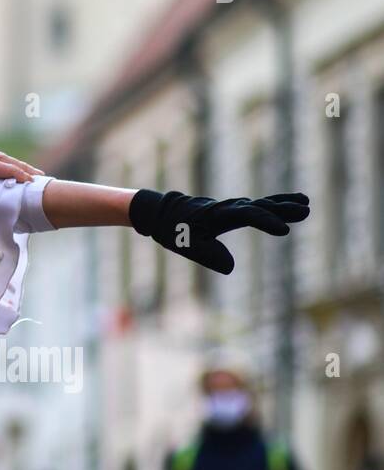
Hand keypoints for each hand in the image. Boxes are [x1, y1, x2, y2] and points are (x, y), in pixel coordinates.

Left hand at [129, 190, 309, 273]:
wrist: (163, 213)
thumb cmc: (175, 231)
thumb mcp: (188, 246)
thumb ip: (208, 256)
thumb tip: (230, 268)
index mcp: (218, 215)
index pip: (247, 215)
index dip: (266, 221)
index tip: (284, 230)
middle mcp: (228, 207)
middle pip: (259, 205)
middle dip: (282, 209)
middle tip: (305, 210)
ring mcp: (232, 207)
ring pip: (261, 203)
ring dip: (283, 204)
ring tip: (306, 204)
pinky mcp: (233, 210)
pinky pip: (258, 206)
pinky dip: (275, 203)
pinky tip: (293, 202)